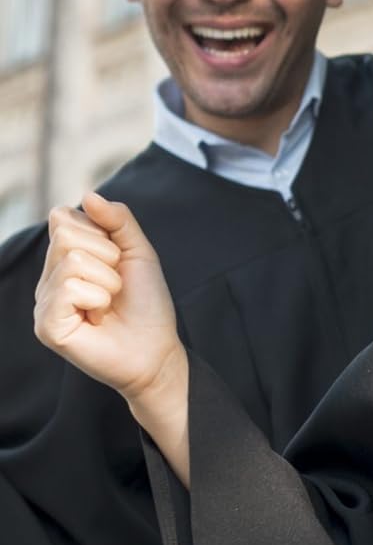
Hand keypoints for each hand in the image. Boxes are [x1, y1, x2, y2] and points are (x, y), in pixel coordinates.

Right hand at [34, 192, 184, 412]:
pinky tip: (98, 317)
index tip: (116, 260)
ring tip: (109, 303)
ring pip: (72, 261)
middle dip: (107, 258)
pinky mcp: (46, 324)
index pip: (64, 217)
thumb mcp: (138, 252)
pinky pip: (69, 288)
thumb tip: (88, 195)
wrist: (157, 349)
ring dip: (108, 282)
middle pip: (67, 236)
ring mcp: (44, 301)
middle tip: (116, 287)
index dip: (100, 234)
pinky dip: (97, 299)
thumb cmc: (147, 303)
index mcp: (65, 257)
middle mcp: (49, 277)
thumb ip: (118, 220)